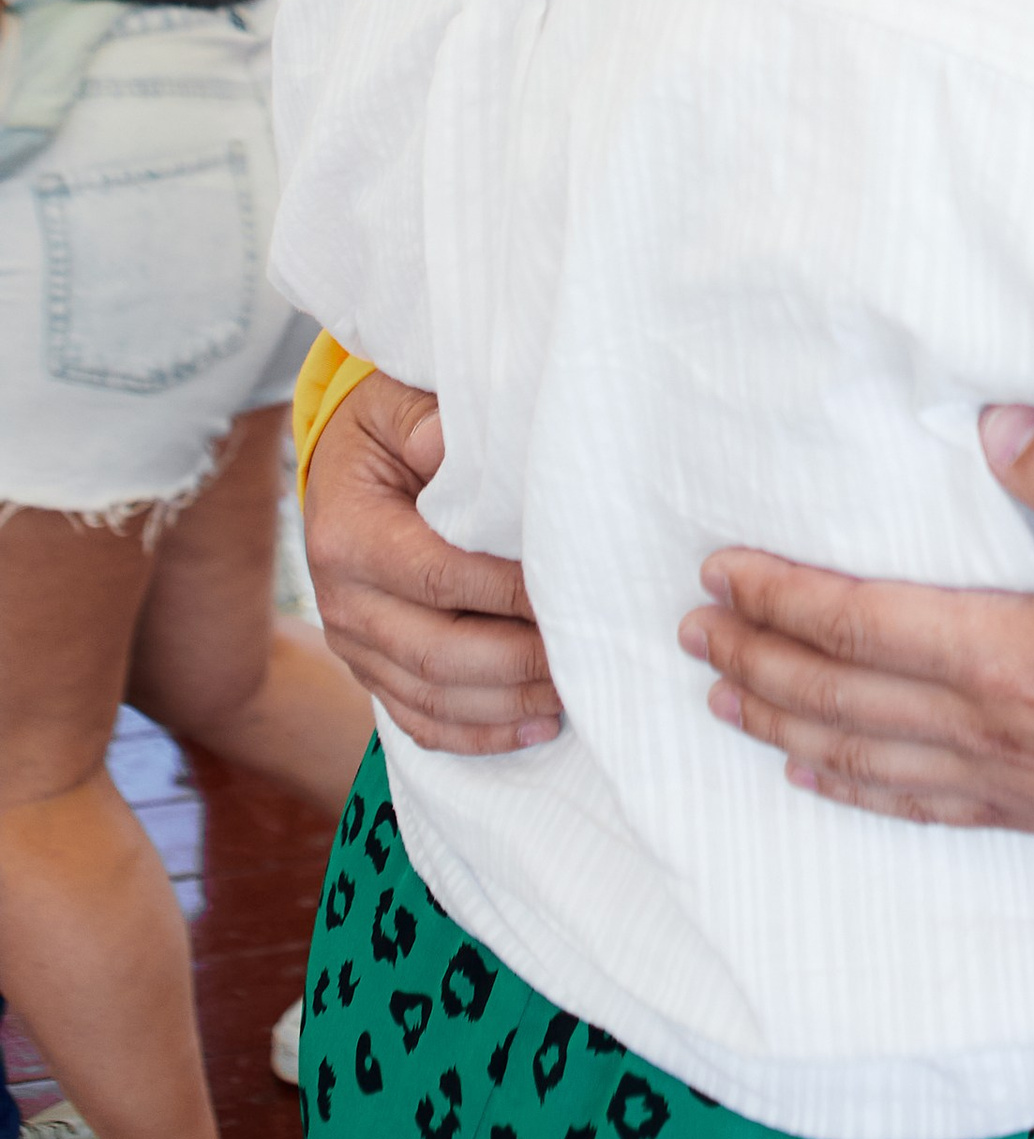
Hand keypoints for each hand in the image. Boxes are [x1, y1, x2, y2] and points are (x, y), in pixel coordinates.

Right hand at [304, 367, 559, 753]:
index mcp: (349, 535)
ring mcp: (353, 644)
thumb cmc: (385, 431)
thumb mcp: (395, 404)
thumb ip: (425, 420)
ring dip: (509, 705)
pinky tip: (535, 728)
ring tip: (577, 694)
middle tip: (590, 654)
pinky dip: (478, 734)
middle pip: (438, 653)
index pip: (439, 575)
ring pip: (432, 697)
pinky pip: (419, 719)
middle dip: (520, 662)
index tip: (574, 591)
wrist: (340, 466)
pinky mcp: (369, 669)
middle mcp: (343, 601)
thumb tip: (448, 438)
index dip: (508, 592)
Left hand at [679, 408, 1033, 839]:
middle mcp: (985, 726)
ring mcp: (1001, 777)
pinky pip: (910, 801)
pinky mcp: (1025, 809)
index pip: (861, 625)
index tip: (720, 570)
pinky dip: (846, 784)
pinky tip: (810, 772)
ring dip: (779, 717)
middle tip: (691, 623)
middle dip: (756, 653)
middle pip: (838, 692)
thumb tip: (996, 421)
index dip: (782, 597)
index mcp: (1009, 656)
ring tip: (719, 690)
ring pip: (857, 751)